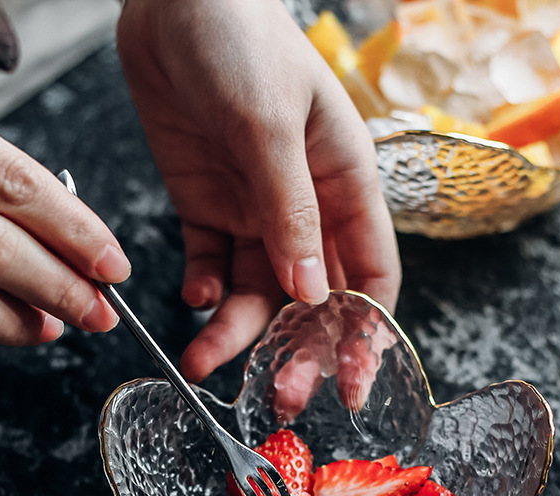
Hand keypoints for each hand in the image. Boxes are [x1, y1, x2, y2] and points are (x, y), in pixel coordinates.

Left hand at [117, 0, 400, 382]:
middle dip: (293, 350)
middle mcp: (304, 208)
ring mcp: (254, 211)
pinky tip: (190, 296)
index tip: (352, 386)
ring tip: (199, 360)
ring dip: (232, 332)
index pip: (369, 274)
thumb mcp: (270, 123)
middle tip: (273, 394)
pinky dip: (202, 289)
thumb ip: (290, 211)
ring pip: (254, 292)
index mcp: (344, 185)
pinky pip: (210, 264)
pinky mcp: (207, 207)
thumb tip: (310, 293)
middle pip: (309, 300)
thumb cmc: (239, 37)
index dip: (365, 334)